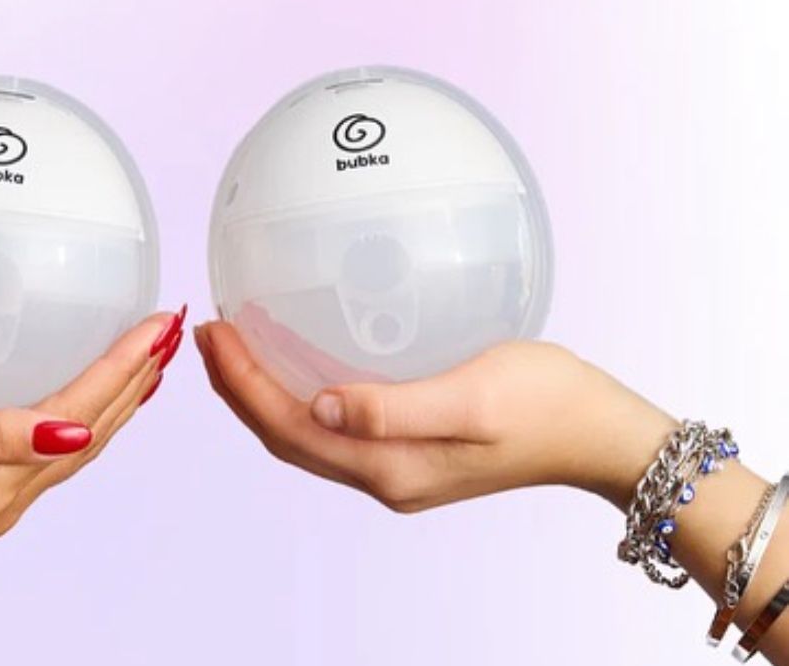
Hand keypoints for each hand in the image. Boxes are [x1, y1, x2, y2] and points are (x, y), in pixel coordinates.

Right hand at [0, 307, 185, 537]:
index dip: (123, 371)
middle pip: (92, 432)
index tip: (159, 326)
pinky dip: (89, 404)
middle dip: (138, 379)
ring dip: (122, 393)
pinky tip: (105, 383)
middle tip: (174, 327)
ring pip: (81, 437)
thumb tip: (67, 431)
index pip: (78, 419)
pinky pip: (56, 437)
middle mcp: (5, 497)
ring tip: (156, 351)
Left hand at [195, 320, 676, 512]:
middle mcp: (383, 476)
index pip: (289, 429)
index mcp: (389, 466)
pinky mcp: (412, 454)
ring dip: (265, 395)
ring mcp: (397, 470)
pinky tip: (300, 363)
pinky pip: (335, 431)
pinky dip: (301, 397)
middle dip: (239, 391)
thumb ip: (393, 407)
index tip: (214, 335)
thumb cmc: (548, 404)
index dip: (243, 385)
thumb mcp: (473, 396)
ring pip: (306, 437)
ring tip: (238, 349)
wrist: (600, 435)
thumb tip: (320, 405)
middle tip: (210, 336)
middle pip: (286, 438)